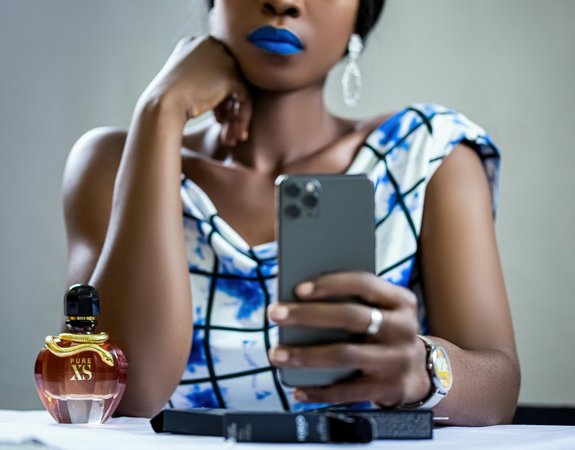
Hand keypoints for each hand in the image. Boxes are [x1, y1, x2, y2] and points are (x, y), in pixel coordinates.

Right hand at [140, 35, 251, 145]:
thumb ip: (203, 80)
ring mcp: (223, 58)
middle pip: (231, 79)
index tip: (217, 118)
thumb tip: (224, 95)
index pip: (219, 70)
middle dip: (230, 107)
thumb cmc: (167, 100)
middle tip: (226, 129)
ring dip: (236, 116)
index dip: (220, 97)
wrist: (163, 105)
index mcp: (197, 43)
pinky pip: (244, 98)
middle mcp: (212, 45)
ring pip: (240, 90)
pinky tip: (235, 133)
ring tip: (231, 137)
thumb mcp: (183, 82)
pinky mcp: (231, 75)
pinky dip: (242, 116)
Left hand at [267, 272, 430, 406]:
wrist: (420, 372)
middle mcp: (402, 329)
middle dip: (307, 315)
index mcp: (400, 301)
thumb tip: (300, 296)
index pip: (364, 284)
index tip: (298, 288)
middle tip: (275, 313)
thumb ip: (354, 299)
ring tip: (277, 354)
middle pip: (351, 318)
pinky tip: (298, 388)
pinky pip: (348, 392)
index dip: (330, 284)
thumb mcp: (383, 309)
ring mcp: (397, 361)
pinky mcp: (389, 389)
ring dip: (305, 355)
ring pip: (344, 355)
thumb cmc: (385, 331)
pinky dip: (319, 391)